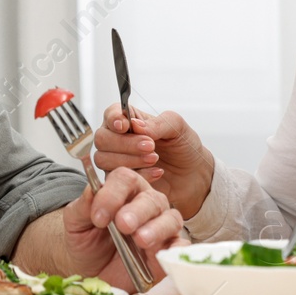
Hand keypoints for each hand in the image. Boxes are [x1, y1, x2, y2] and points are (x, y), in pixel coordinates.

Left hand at [60, 167, 182, 290]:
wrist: (89, 270)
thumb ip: (83, 206)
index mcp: (124, 191)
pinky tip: (162, 254)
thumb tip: (92, 190)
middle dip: (137, 211)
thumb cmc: (86, 240)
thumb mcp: (75, 223)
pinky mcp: (168, 251)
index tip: (98, 217)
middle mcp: (146, 205)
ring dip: (156, 228)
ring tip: (140, 240)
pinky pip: (180, 247)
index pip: (125, 178)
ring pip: (170, 219)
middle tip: (123, 224)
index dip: (113, 193)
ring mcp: (160, 227)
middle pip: (151, 198)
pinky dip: (176, 248)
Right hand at [92, 102, 214, 216]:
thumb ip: (157, 123)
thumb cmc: (183, 147)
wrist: (193, 175)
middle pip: (102, 138)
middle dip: (125, 143)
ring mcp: (116, 161)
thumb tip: (135, 125)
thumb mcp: (177, 128)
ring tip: (155, 159)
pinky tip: (157, 172)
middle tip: (151, 146)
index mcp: (129, 120)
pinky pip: (116, 178)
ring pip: (103, 159)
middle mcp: (117, 139)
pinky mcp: (120, 181)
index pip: (111, 113)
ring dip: (129, 159)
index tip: (125, 126)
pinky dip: (139, 174)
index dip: (114, 118)